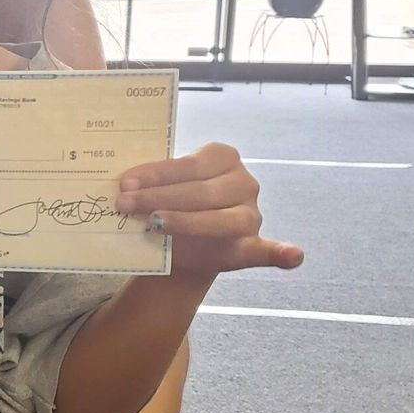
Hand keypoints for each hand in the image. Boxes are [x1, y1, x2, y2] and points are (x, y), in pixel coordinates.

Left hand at [116, 143, 303, 280]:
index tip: (124, 184)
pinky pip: (268, 250)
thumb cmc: (170, 204)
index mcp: (222, 157)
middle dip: (158, 198)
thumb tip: (121, 184)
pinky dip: (281, 254)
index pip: (187, 165)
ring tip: (151, 224)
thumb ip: (151, 183)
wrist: (181, 244)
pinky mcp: (252, 244)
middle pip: (199, 191)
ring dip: (183, 222)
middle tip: (123, 205)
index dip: (155, 175)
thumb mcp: (162, 187)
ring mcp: (251, 214)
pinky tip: (292, 256)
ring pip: (218, 219)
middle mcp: (243, 182)